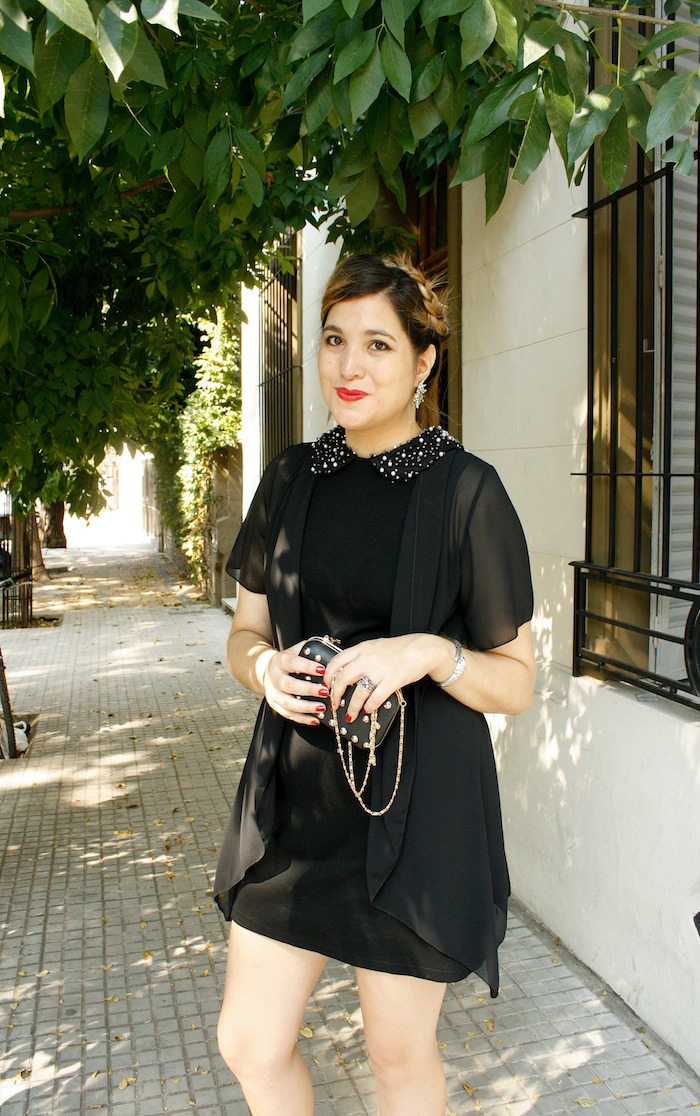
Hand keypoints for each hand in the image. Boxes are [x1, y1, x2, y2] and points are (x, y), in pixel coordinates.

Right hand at [263, 640, 329, 725]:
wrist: (268, 669)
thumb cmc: (289, 660)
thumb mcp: (296, 650)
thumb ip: (309, 650)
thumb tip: (331, 650)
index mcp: (280, 661)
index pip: (292, 663)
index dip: (307, 666)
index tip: (322, 670)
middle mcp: (273, 677)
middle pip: (289, 685)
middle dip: (308, 689)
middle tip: (324, 692)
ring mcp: (272, 693)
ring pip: (287, 702)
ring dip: (305, 707)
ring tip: (321, 708)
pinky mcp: (274, 704)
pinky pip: (288, 714)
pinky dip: (302, 719)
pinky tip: (315, 720)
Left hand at [324, 635, 447, 723]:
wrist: (422, 649)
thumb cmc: (398, 649)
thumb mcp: (375, 646)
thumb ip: (360, 655)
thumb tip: (344, 670)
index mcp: (362, 648)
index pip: (337, 661)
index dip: (328, 676)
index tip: (326, 685)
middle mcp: (368, 658)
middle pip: (343, 678)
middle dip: (336, 694)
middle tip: (334, 704)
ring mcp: (380, 670)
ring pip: (358, 692)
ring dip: (352, 707)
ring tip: (350, 715)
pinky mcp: (392, 681)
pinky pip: (375, 698)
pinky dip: (369, 707)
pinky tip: (368, 710)